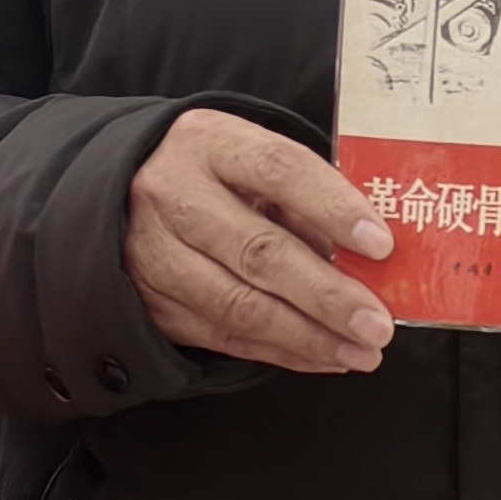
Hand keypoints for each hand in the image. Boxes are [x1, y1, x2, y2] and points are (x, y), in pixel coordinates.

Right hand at [123, 110, 395, 375]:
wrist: (119, 192)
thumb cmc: (211, 174)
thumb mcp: (251, 160)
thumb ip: (304, 198)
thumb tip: (368, 259)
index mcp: (209, 142)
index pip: (280, 170)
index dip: (333, 208)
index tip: (381, 245)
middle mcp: (173, 195)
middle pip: (259, 251)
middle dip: (327, 296)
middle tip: (378, 324)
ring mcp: (155, 253)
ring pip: (240, 306)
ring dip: (309, 336)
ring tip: (361, 351)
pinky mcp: (151, 302)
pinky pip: (224, 337)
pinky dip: (282, 352)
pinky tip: (325, 357)